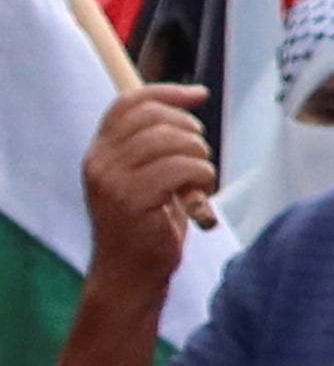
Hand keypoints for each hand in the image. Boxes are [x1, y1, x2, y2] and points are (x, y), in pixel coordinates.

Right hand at [78, 86, 213, 279]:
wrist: (129, 273)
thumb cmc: (148, 223)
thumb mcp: (147, 175)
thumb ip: (158, 142)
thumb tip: (193, 95)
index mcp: (100, 152)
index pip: (129, 103)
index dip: (167, 92)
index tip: (200, 94)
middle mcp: (99, 162)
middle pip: (156, 118)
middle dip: (192, 132)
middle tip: (200, 158)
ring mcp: (112, 180)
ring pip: (172, 141)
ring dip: (200, 157)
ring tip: (200, 180)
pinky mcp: (132, 200)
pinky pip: (181, 168)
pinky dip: (202, 177)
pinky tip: (199, 196)